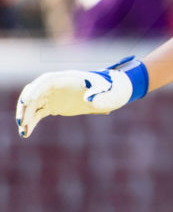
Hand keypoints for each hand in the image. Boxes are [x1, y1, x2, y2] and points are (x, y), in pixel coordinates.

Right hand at [15, 57, 147, 138]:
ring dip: (26, 116)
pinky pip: (38, 113)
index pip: (46, 81)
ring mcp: (54, 95)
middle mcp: (57, 86)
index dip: (35, 90)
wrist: (112, 93)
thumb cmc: (111, 89)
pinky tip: (26, 133)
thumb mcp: (108, 91)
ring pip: (33, 104)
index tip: (27, 101)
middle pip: (35, 93)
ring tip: (23, 131)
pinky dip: (31, 122)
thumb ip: (99, 95)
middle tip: (22, 121)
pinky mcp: (54, 106)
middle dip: (26, 106)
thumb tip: (89, 101)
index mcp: (67, 78)